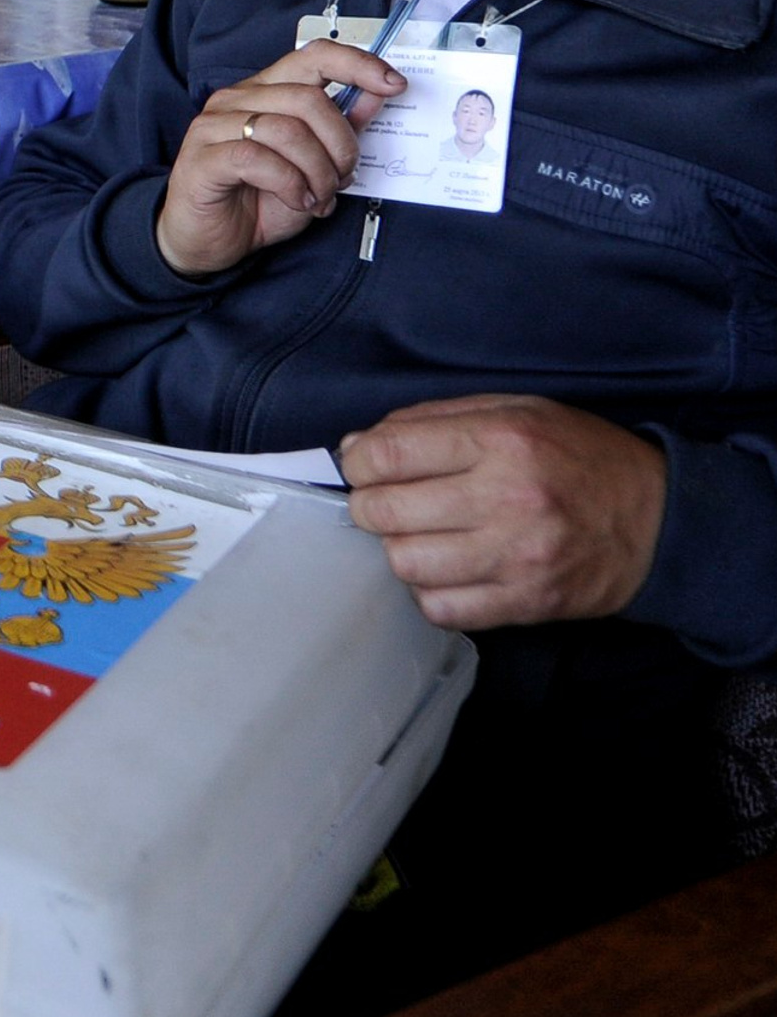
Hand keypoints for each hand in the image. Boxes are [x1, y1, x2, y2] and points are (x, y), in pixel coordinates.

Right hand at [154, 38, 405, 276]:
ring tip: (318, 197)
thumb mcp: (313, 167)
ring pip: (286, 130)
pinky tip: (296, 200)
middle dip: (340, 144)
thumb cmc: (255, 202)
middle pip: (307, 98)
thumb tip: (377, 93)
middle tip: (342, 177)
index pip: (312, 56)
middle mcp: (236, 100)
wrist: (205, 243)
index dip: (356, 64)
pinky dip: (289, 184)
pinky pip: (257, 159)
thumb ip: (340, 129)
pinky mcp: (202, 158)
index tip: (392, 83)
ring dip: (317, 171)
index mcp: (263, 92)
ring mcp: (213, 126)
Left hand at [341, 397, 668, 629]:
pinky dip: (430, 590)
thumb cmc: (577, 455)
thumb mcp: (514, 409)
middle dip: (369, 505)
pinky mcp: (526, 602)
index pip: (387, 454)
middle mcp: (507, 498)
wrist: (658, 520)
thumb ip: (430, 420)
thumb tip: (357, 447)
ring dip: (400, 548)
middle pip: (385, 512)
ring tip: (423, 534)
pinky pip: (440, 608)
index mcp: (500, 440)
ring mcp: (517, 557)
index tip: (361, 466)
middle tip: (386, 501)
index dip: (358, 462)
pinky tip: (448, 568)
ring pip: (405, 563)